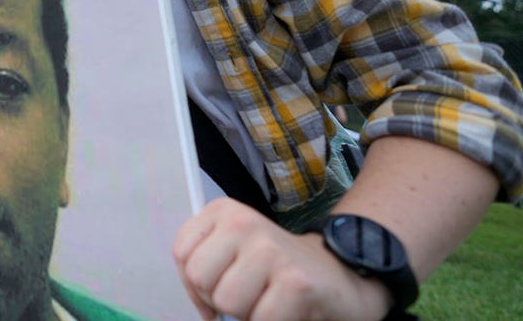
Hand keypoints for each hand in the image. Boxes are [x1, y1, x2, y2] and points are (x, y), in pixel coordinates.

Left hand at [172, 198, 391, 320]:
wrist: (340, 275)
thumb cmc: (278, 269)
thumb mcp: (233, 252)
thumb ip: (204, 268)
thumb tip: (202, 309)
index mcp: (224, 211)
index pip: (182, 255)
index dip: (195, 286)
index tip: (217, 289)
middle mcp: (245, 222)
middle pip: (200, 279)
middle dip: (220, 300)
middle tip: (248, 295)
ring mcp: (271, 250)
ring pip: (228, 302)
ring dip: (248, 313)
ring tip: (269, 300)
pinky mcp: (296, 283)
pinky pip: (261, 320)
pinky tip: (288, 310)